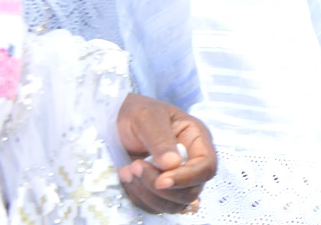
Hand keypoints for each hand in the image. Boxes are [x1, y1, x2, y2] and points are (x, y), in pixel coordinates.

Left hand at [116, 93, 217, 214]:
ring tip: (127, 170)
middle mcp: (191, 161)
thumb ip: (161, 140)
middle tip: (134, 167)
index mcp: (196, 139)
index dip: (187, 178)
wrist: (114, 120)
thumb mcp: (147, 118)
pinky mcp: (160, 190)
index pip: (206, 167)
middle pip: (191, 190)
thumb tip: (174, 165)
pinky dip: (139, 198)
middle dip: (161, 187)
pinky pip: (156, 207)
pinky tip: (126, 178)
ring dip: (148, 194)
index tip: (161, 181)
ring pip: (174, 203)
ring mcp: (176, 177)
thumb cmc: (135, 112)